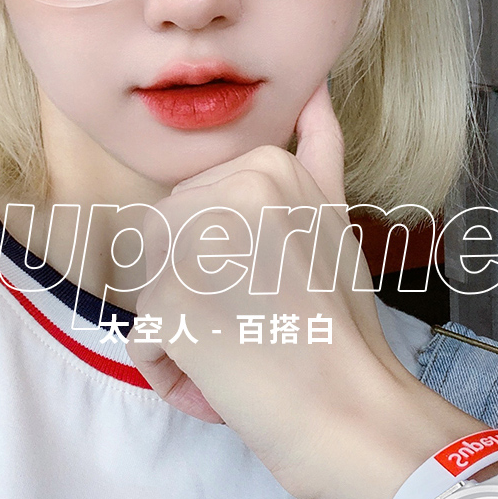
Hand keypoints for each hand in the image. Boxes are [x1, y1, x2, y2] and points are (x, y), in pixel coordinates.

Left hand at [126, 81, 485, 498]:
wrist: (356, 412)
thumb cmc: (342, 328)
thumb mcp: (332, 216)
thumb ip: (317, 151)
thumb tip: (314, 87)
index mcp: (265, 164)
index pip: (192, 211)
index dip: (223, 264)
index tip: (276, 289)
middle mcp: (228, 189)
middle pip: (161, 246)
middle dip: (195, 294)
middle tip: (262, 325)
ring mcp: (197, 242)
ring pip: (147, 291)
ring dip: (183, 333)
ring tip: (246, 351)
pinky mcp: (170, 300)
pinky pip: (142, 342)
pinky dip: (174, 374)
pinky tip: (227, 381)